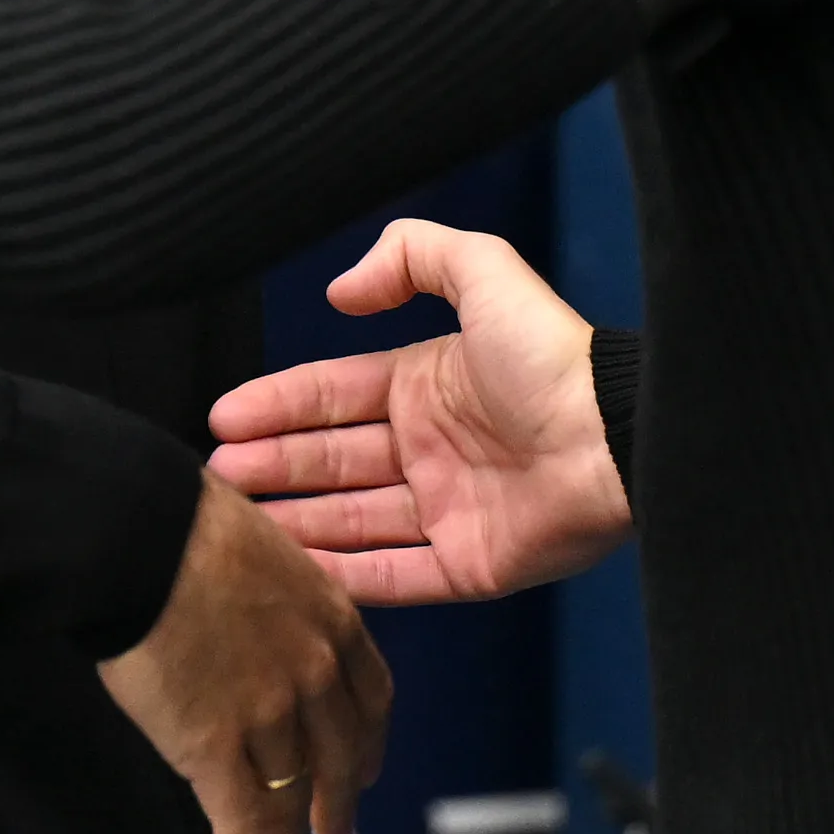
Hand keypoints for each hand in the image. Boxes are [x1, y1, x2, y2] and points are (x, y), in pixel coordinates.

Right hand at [99, 476, 392, 833]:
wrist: (140, 535)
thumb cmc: (185, 521)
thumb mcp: (264, 547)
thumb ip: (276, 596)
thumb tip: (258, 607)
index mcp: (331, 617)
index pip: (370, 696)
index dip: (366, 741)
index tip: (362, 767)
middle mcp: (315, 673)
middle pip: (339, 756)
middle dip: (336, 800)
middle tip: (334, 830)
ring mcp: (269, 715)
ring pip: (289, 796)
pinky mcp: (216, 748)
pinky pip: (245, 825)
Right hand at [206, 219, 631, 608]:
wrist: (618, 435)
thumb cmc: (552, 354)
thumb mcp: (483, 271)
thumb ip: (411, 257)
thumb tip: (339, 293)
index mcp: (427, 385)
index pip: (334, 395)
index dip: (278, 405)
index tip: (223, 417)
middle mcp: (431, 449)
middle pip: (332, 461)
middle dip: (271, 467)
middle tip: (215, 477)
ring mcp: (448, 511)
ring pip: (351, 521)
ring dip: (293, 522)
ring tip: (235, 524)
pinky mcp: (469, 567)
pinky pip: (393, 576)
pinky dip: (343, 577)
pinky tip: (292, 572)